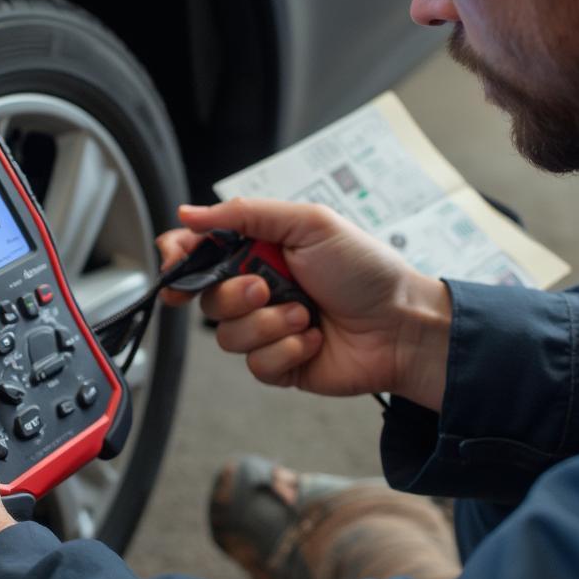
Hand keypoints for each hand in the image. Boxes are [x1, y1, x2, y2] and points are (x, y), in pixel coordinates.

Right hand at [156, 200, 451, 410]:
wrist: (403, 324)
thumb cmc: (364, 268)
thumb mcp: (307, 223)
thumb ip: (244, 214)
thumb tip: (188, 213)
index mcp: (259, 249)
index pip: (199, 251)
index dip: (179, 257)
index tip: (175, 260)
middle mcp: (257, 287)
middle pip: (207, 297)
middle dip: (234, 294)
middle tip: (265, 287)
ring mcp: (267, 327)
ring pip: (227, 335)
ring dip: (267, 324)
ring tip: (305, 314)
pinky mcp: (279, 363)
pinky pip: (255, 365)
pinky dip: (285, 350)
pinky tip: (313, 339)